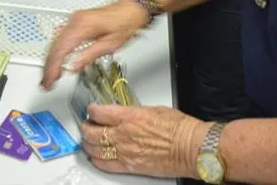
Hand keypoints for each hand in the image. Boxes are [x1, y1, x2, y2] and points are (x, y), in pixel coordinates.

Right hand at [41, 0, 147, 89]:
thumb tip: (73, 68)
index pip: (60, 50)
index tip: (49, 80)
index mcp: (82, 26)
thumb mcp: (110, 45)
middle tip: (46, 83)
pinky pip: (60, 38)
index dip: (52, 68)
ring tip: (50, 77)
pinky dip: (56, 52)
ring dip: (50, 60)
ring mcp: (73, 20)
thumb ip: (89, 56)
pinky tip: (57, 62)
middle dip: (48, 66)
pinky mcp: (75, 22)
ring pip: (54, 42)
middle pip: (54, 46)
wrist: (131, 10)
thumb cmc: (125, 24)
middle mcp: (74, 21)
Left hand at [80, 104, 208, 179]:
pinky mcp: (130, 167)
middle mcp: (123, 134)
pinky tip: (95, 157)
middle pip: (92, 132)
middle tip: (86, 125)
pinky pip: (105, 164)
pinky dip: (97, 160)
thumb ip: (134, 112)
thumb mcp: (153, 109)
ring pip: (94, 149)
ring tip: (88, 140)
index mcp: (129, 116)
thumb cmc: (179, 128)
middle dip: (85, 127)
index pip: (99, 112)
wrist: (190, 147)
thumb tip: (126, 113)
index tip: (92, 110)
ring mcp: (125, 152)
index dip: (92, 110)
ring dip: (88, 144)